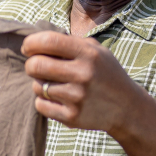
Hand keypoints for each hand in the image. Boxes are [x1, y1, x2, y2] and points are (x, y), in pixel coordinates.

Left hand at [21, 31, 143, 133]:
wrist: (128, 108)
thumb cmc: (105, 74)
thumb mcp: (97, 52)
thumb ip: (70, 42)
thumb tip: (37, 39)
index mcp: (89, 54)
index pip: (48, 41)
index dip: (31, 43)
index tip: (28, 48)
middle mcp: (83, 74)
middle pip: (35, 65)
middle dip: (30, 65)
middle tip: (35, 66)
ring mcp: (77, 97)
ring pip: (36, 86)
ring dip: (39, 84)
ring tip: (54, 84)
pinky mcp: (72, 116)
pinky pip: (40, 105)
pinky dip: (44, 101)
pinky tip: (57, 99)